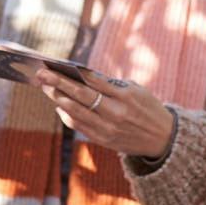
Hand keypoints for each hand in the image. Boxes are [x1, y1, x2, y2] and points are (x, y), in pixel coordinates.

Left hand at [31, 67, 175, 161]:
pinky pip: (80, 126)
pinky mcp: (104, 139)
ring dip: (58, 99)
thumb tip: (83, 78)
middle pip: (80, 95)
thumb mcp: (137, 91)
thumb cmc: (149, 109)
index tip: (57, 65)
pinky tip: (60, 106)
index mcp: (126, 96)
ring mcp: (108, 128)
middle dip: (58, 83)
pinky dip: (67, 116)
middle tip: (41, 74)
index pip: (93, 81)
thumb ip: (112, 85)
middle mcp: (116, 112)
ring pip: (76, 112)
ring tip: (47, 88)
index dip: (73, 73)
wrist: (164, 139)